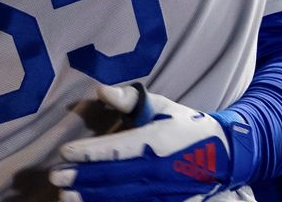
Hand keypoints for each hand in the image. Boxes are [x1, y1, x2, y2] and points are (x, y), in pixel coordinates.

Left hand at [50, 84, 254, 201]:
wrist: (225, 156)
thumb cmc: (186, 126)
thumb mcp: (163, 106)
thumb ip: (131, 99)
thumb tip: (101, 90)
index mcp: (156, 141)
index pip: (116, 149)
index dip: (89, 152)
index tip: (65, 153)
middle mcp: (158, 169)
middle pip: (112, 176)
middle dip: (81, 177)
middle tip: (55, 177)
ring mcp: (162, 191)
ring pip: (120, 196)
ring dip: (91, 197)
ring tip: (66, 196)